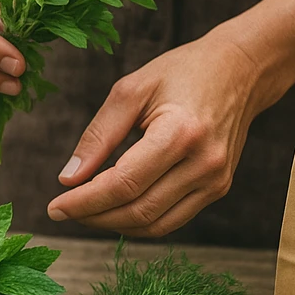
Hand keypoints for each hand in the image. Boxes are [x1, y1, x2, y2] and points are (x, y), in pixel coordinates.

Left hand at [47, 30, 268, 236]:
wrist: (240, 70)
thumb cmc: (183, 72)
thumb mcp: (131, 90)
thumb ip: (98, 135)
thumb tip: (68, 179)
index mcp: (181, 133)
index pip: (124, 184)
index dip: (85, 201)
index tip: (54, 206)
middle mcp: (204, 164)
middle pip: (138, 210)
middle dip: (94, 217)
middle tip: (61, 210)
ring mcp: (216, 181)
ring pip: (155, 224)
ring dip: (114, 224)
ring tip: (83, 211)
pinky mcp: (218, 188)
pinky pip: (172, 219)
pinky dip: (138, 221)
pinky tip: (113, 208)